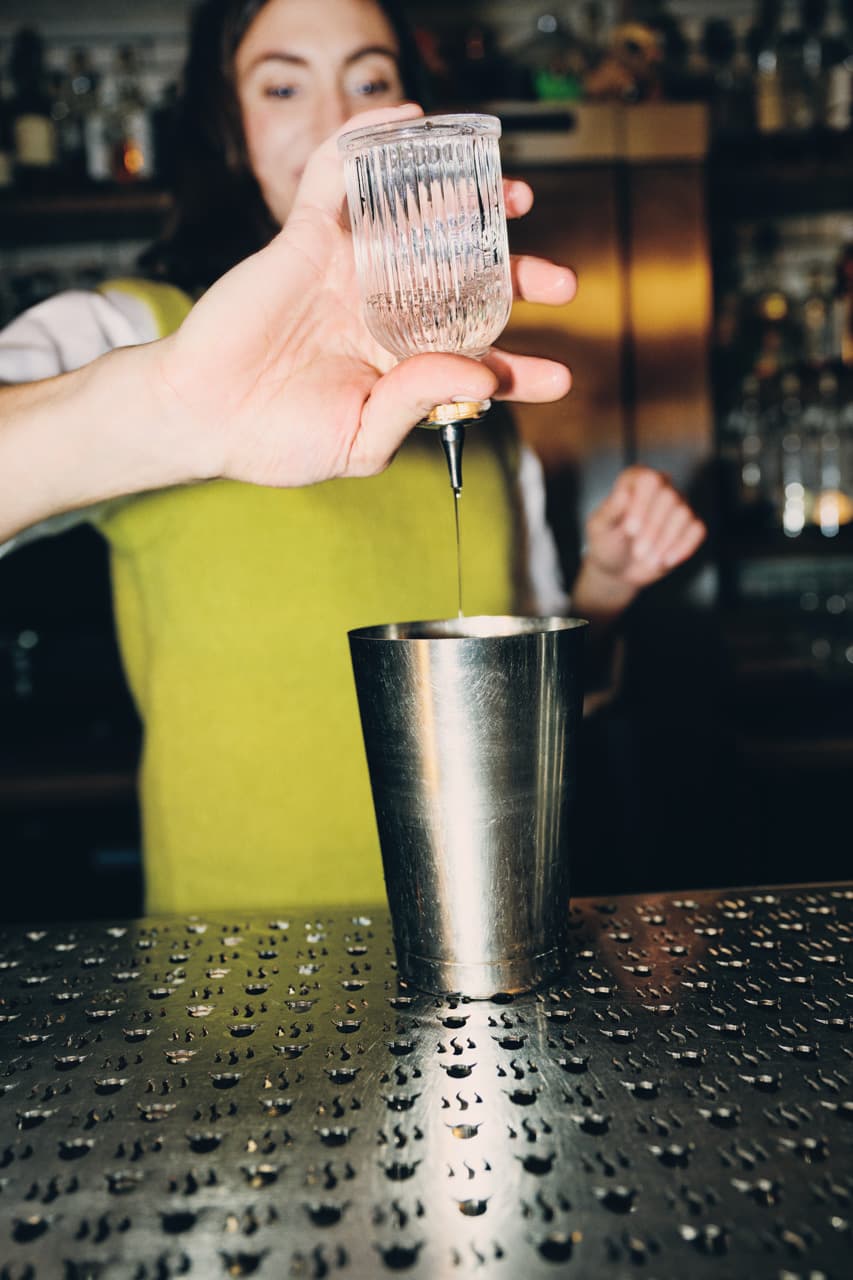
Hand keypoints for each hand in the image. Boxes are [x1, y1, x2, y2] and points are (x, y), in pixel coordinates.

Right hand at [155, 103, 576, 489]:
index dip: (518, 369)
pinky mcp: (307, 238)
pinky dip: (372, 146)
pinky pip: (342, 179)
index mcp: (399, 367)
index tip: (561, 376)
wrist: (201, 415)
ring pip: (419, 223)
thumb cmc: (275, 439)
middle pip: (463, 283)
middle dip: (514, 277)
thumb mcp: (360, 439)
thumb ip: (418, 402)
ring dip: (468, 205)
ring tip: (514, 200)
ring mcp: (347, 272)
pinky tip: (412, 126)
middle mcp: (382, 314)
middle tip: (557, 282)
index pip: (472, 361)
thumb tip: (478, 370)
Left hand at [572, 466, 705, 622]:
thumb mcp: (600, 527)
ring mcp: (678, 505)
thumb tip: (624, 493)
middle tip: (637, 552)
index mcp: (635, 479)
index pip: (649, 480)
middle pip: (669, 497)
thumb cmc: (606, 542)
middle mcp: (660, 486)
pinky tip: (666, 561)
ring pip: (684, 513)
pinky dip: (683, 547)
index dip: (642, 504)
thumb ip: (610, 510)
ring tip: (648, 560)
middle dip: (653, 528)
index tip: (630, 530)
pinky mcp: (690, 525)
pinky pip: (697, 530)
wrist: (617, 568)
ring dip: (666, 541)